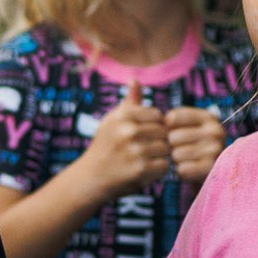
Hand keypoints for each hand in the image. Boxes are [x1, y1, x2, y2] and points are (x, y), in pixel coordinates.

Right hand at [71, 84, 172, 200]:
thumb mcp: (112, 120)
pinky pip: (165, 166)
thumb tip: (135, 79)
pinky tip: (145, 169)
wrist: (91, 178)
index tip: (143, 134)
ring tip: (145, 158)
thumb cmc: (105, 145)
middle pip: (164, 132)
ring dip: (160, 155)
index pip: (158, 115)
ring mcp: (136, 151)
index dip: (154, 126)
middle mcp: (129, 131)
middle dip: (159, 141)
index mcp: (123, 115)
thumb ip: (129, 102)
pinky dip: (158, 169)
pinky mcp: (141, 170)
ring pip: (166, 149)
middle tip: (145, 149)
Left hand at [164, 107, 226, 184]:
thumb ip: (172, 121)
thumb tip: (164, 122)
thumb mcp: (187, 128)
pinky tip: (189, 169)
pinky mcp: (211, 168)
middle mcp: (215, 131)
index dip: (167, 128)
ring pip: (176, 154)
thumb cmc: (193, 147)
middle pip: (173, 137)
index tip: (173, 133)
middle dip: (171, 146)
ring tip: (186, 160)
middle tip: (181, 150)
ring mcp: (215, 150)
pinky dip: (181, 172)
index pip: (173, 117)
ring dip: (176, 160)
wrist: (209, 173)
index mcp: (208, 117)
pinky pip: (182, 169)